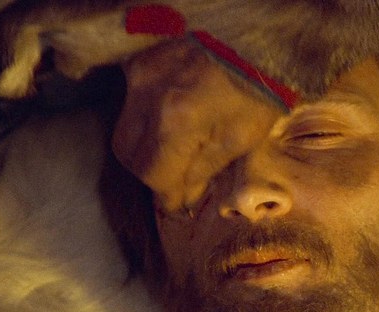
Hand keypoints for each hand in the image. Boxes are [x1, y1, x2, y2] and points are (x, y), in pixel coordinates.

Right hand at [112, 40, 281, 212]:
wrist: (252, 39)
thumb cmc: (254, 89)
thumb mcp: (239, 138)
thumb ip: (204, 170)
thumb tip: (184, 196)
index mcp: (177, 122)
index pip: (154, 174)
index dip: (165, 195)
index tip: (176, 205)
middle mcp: (149, 99)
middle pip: (129, 154)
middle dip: (150, 174)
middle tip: (175, 180)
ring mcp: (140, 77)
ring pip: (124, 131)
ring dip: (144, 150)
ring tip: (173, 153)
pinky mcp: (139, 64)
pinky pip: (128, 105)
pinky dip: (143, 122)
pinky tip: (166, 124)